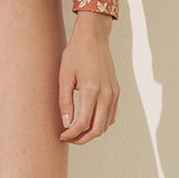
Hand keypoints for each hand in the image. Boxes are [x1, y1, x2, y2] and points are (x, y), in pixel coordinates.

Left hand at [58, 13, 118, 143]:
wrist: (94, 38)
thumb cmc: (76, 54)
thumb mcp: (64, 77)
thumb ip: (64, 102)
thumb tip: (66, 123)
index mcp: (91, 90)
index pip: (83, 123)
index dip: (71, 134)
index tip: (61, 136)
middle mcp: (106, 95)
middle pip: (97, 129)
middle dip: (82, 138)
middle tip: (69, 138)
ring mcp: (114, 94)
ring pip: (106, 125)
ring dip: (92, 133)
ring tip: (77, 132)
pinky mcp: (117, 92)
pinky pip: (111, 115)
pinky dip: (101, 123)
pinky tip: (89, 121)